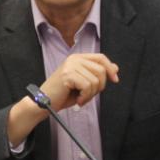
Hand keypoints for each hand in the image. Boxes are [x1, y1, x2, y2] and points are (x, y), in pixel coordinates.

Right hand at [5, 53, 119, 147]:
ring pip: (95, 80)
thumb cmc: (63, 95)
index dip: (110, 68)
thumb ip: (97, 75)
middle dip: (99, 87)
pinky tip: (78, 101)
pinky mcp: (68, 74)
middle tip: (88, 95)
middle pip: (101, 70)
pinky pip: (87, 86)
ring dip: (91, 94)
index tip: (115, 80)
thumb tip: (115, 68)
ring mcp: (70, 65)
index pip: (101, 58)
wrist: (44, 102)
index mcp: (78, 58)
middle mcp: (74, 59)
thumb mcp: (84, 84)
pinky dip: (85, 97)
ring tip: (81, 98)